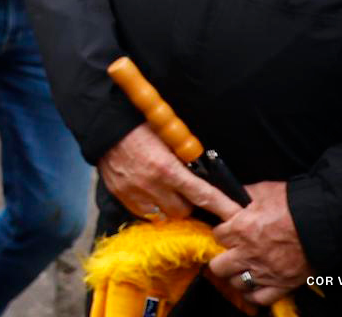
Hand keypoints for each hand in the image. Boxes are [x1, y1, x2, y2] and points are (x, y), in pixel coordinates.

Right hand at [100, 123, 243, 222]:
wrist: (104, 124)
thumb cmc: (140, 125)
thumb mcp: (169, 137)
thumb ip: (185, 157)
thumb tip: (205, 171)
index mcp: (167, 169)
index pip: (203, 195)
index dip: (223, 207)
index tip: (237, 216)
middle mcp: (152, 185)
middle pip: (184, 211)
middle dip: (189, 202)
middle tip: (186, 188)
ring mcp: (135, 193)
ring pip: (165, 215)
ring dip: (171, 205)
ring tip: (167, 190)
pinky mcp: (121, 196)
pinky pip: (146, 213)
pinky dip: (153, 206)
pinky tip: (150, 191)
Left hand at [209, 180, 308, 306]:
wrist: (324, 221)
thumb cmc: (293, 204)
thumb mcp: (263, 191)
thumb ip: (242, 194)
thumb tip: (231, 191)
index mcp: (241, 228)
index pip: (216, 235)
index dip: (222, 232)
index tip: (228, 231)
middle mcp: (249, 253)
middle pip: (218, 266)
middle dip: (223, 258)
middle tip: (230, 253)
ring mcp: (264, 271)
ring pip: (236, 283)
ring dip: (237, 275)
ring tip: (242, 268)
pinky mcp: (282, 284)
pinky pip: (258, 298)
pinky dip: (253, 294)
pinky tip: (252, 287)